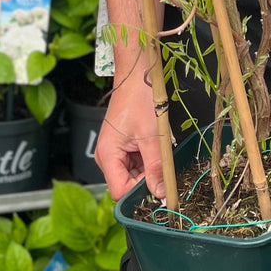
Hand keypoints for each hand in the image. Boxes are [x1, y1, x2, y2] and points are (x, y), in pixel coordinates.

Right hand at [94, 67, 168, 200]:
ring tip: (159, 150)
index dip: (140, 194)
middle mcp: (106, 157)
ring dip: (149, 169)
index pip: (120, 192)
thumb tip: (162, 194)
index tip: (161, 188)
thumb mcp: (153, 136)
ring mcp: (114, 153)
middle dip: (147, 180)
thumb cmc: (140, 99)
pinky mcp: (122, 148)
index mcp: (107, 155)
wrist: (136, 76)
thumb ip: (156, 168)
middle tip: (164, 167)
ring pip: (133, 176)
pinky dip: (148, 161)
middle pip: (126, 185)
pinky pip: (136, 164)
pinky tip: (155, 147)